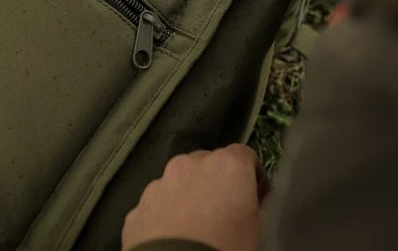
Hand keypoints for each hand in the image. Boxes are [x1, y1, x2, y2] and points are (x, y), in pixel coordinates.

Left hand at [121, 145, 268, 250]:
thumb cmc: (226, 249)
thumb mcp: (258, 231)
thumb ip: (259, 206)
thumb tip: (257, 201)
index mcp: (226, 165)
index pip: (246, 156)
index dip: (253, 178)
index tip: (256, 201)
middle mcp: (189, 164)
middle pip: (209, 165)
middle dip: (217, 185)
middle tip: (225, 217)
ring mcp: (159, 184)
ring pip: (179, 183)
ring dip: (189, 198)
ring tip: (196, 230)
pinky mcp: (137, 208)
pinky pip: (158, 205)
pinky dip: (166, 216)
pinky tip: (173, 240)